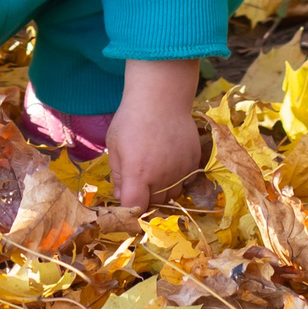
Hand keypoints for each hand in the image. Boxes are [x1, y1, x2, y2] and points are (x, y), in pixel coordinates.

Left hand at [108, 58, 204, 207]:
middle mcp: (162, 176)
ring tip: (155, 171)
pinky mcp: (193, 162)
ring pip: (172, 195)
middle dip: (145, 198)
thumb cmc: (131, 119)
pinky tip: (169, 162)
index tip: (128, 204)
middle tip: (139, 182)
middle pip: (155, 204)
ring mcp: (180, 170)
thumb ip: (118, 174)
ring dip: (162, 190)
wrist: (162, 98)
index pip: (136, 207)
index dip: (131, 211)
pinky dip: (177, 178)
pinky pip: (186, 181)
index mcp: (138, 173)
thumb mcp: (114, 145)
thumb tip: (122, 197)